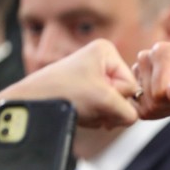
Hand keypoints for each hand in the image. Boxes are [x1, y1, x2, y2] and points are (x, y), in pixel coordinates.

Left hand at [0, 39, 139, 129]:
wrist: (34, 102)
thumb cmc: (65, 94)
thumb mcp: (105, 102)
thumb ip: (131, 112)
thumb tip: (134, 117)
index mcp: (107, 51)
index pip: (132, 86)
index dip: (117, 98)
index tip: (96, 96)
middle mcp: (103, 60)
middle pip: (125, 96)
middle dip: (110, 107)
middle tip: (90, 105)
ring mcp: (96, 75)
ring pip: (116, 105)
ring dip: (102, 113)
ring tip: (84, 108)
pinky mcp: (89, 89)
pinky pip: (106, 109)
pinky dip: (96, 115)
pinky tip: (82, 111)